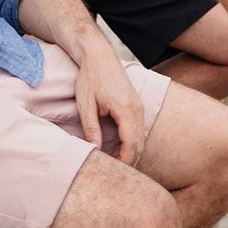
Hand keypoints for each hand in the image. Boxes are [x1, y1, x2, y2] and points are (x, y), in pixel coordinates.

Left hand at [74, 44, 145, 165]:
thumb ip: (91, 129)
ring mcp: (139, 106)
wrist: (99, 55)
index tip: (114, 172)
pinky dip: (131, 142)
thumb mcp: (86, 105)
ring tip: (113, 162)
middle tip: (113, 172)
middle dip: (129, 160)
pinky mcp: (137, 105)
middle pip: (140, 143)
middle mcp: (137, 108)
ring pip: (141, 137)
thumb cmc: (91, 78)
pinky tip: (117, 147)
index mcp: (126, 109)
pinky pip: (139, 129)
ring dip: (130, 152)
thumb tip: (95, 150)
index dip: (124, 161)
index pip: (131, 143)